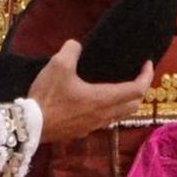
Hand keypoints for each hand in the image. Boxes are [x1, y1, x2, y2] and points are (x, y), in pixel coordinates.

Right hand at [30, 38, 154, 141]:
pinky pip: (105, 120)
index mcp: (104, 98)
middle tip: (137, 75)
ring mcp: (94, 126)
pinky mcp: (83, 131)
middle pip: (134, 105)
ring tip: (121, 87)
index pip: (137, 89)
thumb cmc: (48, 96)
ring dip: (126, 101)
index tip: (146, 63)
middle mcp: (104, 115)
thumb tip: (76, 45)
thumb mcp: (58, 65)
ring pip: (120, 115)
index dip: (146, 76)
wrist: (30, 126)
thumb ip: (71, 50)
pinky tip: (98, 101)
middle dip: (140, 89)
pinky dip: (111, 109)